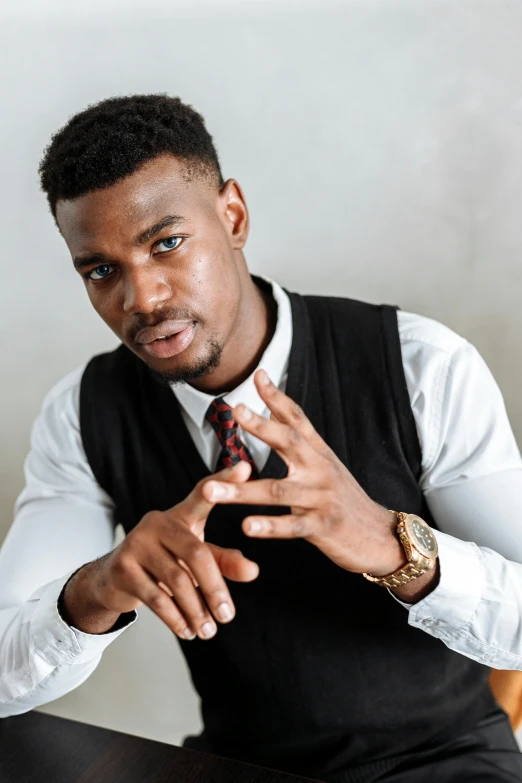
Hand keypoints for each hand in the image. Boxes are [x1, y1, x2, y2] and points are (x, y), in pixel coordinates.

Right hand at [63, 462, 258, 639]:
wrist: (112, 580)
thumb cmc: (163, 564)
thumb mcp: (194, 560)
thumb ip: (225, 562)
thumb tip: (253, 572)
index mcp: (179, 515)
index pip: (202, 494)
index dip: (223, 480)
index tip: (245, 467)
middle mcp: (157, 523)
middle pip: (196, 553)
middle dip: (215, 589)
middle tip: (228, 617)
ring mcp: (137, 543)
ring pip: (177, 581)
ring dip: (196, 611)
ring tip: (209, 631)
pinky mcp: (123, 568)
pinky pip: (156, 597)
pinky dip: (176, 618)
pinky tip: (187, 631)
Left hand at [203, 369, 405, 577]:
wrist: (379, 536)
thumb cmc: (345, 499)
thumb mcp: (325, 463)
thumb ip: (299, 438)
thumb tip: (272, 407)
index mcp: (319, 453)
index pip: (297, 419)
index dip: (277, 397)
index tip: (258, 375)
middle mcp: (320, 470)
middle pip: (290, 442)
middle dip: (262, 426)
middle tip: (236, 412)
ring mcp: (322, 498)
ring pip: (278, 491)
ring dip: (243, 491)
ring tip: (211, 490)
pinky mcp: (323, 527)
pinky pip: (292, 526)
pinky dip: (269, 527)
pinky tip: (247, 526)